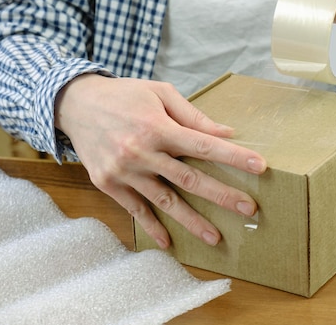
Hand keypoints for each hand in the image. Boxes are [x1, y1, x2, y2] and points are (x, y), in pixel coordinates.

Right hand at [54, 74, 266, 248]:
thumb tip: (225, 132)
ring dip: (192, 221)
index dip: (233, 156)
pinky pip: (135, 210)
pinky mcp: (109, 184)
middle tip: (249, 209)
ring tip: (216, 237)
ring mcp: (124, 171)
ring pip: (165, 201)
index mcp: (157, 126)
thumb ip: (192, 115)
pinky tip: (168, 242)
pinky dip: (152, 227)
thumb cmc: (124, 95)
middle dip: (222, 195)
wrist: (75, 104)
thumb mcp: (159, 93)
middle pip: (189, 178)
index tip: (259, 166)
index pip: (203, 144)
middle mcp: (141, 151)